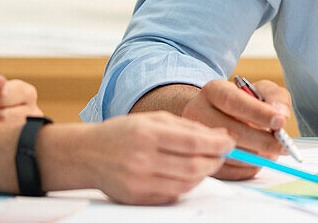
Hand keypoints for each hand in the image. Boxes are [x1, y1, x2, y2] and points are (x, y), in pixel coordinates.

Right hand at [43, 111, 232, 204]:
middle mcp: (142, 159)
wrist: (87, 154)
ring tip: (207, 162)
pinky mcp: (138, 198)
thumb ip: (187, 126)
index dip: (217, 143)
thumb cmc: (124, 132)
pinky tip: (188, 173)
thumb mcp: (154, 119)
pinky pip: (173, 194)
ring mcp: (139, 182)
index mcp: (148, 134)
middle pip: (194, 165)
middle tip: (222, 153)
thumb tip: (221, 135)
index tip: (230, 141)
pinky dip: (187, 184)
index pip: (193, 141)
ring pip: (187, 183)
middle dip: (215, 160)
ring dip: (204, 173)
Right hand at [181, 79, 291, 180]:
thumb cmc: (244, 103)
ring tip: (271, 152)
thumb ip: (275, 97)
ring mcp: (196, 138)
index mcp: (214, 90)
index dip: (258, 113)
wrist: (217, 115)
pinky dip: (247, 169)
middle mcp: (198, 112)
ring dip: (256, 156)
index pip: (234, 101)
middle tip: (283, 146)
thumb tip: (281, 115)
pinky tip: (257, 159)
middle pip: (231, 131)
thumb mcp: (261, 90)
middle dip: (262, 141)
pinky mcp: (199, 159)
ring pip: (229, 154)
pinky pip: (226, 171)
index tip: (280, 122)